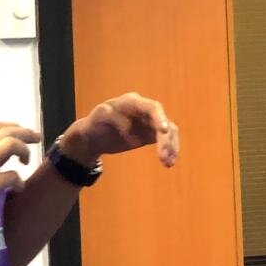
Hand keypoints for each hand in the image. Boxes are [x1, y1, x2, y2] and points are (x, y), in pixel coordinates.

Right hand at [0, 122, 41, 245]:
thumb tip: (8, 144)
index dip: (15, 126)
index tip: (28, 133)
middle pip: (5, 132)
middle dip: (26, 134)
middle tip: (37, 140)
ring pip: (10, 145)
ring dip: (25, 151)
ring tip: (26, 162)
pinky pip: (11, 175)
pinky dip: (19, 181)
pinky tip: (18, 188)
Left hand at [63, 92, 178, 167]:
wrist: (95, 136)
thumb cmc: (95, 125)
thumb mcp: (96, 119)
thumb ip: (106, 116)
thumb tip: (123, 123)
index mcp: (132, 102)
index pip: (151, 107)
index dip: (160, 117)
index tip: (164, 131)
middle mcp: (145, 110)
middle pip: (163, 121)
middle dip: (166, 139)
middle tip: (163, 157)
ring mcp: (150, 122)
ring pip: (169, 132)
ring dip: (171, 147)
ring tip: (167, 163)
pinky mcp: (152, 134)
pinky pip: (166, 140)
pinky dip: (170, 151)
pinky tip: (168, 162)